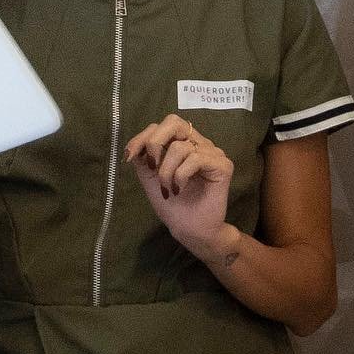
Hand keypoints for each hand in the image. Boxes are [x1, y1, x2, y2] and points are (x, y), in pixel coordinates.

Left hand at [125, 115, 234, 259]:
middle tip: (151, 166)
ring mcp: (212, 152)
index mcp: (182, 143)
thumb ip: (143, 157)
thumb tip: (134, 145)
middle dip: (155, 142)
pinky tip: (180, 189)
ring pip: (180, 147)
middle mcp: (198, 143)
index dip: (143, 137)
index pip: (161, 126)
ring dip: (166, 171)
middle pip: (174, 122)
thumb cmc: (173, 205)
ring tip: (168, 190)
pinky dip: (181, 175)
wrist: (190, 231)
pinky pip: (195, 158)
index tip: (130, 156)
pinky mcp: (223, 165)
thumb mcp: (150, 178)